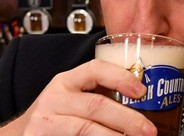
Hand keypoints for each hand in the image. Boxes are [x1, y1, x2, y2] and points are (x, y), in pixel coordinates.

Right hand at [2, 59, 156, 135]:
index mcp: (67, 80)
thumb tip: (139, 103)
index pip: (95, 68)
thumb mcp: (73, 97)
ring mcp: (46, 120)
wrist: (21, 134)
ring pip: (87, 128)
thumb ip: (98, 96)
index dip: (121, 77)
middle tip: (148, 130)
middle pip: (97, 104)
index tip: (142, 91)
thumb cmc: (57, 114)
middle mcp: (55, 96)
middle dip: (127, 119)